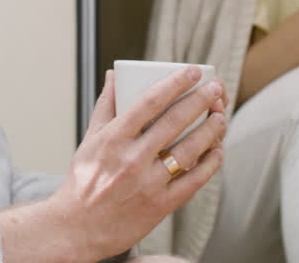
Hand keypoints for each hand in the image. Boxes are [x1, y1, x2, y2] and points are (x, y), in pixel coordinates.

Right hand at [19, 68, 226, 261]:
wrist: (78, 227)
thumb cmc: (84, 180)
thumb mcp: (90, 139)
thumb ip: (106, 105)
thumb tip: (115, 75)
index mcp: (114, 138)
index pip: (150, 102)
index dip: (175, 83)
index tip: (193, 71)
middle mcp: (131, 159)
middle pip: (174, 122)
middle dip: (201, 101)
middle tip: (216, 88)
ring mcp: (148, 183)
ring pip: (189, 151)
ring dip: (210, 130)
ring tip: (221, 116)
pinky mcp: (161, 205)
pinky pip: (194, 181)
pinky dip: (209, 164)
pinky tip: (217, 150)